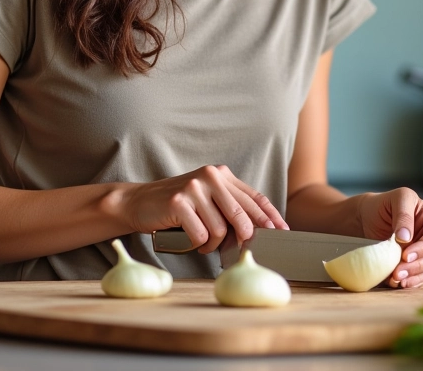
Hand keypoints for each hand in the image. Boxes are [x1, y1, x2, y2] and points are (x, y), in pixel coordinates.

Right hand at [122, 165, 288, 253]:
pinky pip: (200, 235)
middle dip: (245, 237)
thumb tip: (259, 231)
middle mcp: (210, 176)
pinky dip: (196, 244)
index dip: (270, 215)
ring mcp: (194, 187)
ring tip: (201, 240)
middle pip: (241, 215)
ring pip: (220, 230)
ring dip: (212, 244)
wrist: (140, 202)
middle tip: (242, 248)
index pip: (253, 196)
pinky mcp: (179, 202)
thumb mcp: (207, 199)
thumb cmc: (178, 206)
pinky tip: (188, 238)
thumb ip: (230, 207)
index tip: (282, 231)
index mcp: (221, 174)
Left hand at [355, 188, 422, 288]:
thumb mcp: (395, 199)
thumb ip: (403, 215)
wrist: (366, 219)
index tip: (407, 254)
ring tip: (396, 277)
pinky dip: (412, 281)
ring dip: (416, 275)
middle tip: (400, 270)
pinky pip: (422, 277)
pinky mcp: (418, 265)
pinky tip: (397, 282)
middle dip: (421, 264)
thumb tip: (406, 237)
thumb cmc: (383, 205)